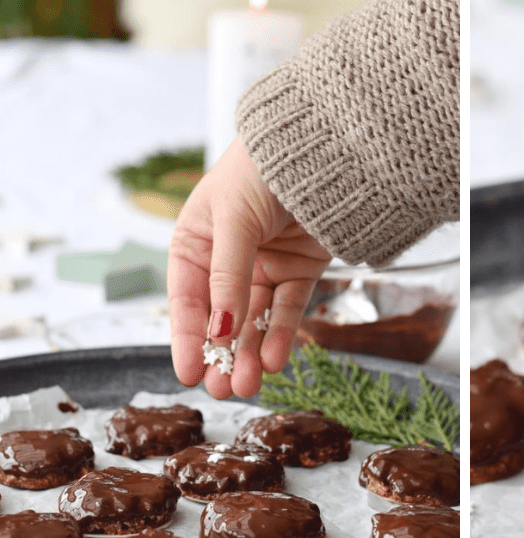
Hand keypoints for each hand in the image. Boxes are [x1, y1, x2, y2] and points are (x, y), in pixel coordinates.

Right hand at [168, 137, 331, 398]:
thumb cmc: (261, 170)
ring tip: (249, 384)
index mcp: (195, 242)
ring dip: (252, 353)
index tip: (188, 375)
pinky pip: (288, 310)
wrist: (322, 147)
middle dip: (221, 355)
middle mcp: (227, 259)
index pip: (187, 300)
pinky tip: (277, 360)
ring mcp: (264, 266)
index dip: (187, 339)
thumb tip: (220, 332)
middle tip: (222, 391)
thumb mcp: (232, 221)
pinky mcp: (300, 270)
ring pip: (255, 321)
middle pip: (222, 318)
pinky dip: (283, 335)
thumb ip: (226, 278)